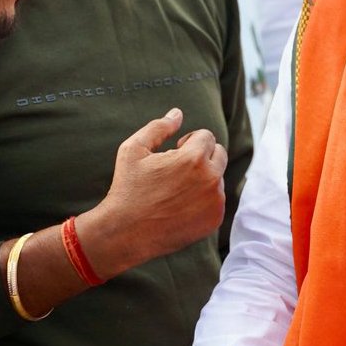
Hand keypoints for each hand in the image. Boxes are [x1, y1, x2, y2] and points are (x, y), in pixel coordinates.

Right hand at [80, 108, 227, 274]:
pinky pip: (216, 200)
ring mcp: (215, 201)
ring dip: (202, 178)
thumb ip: (159, 127)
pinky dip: (203, 200)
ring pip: (217, 178)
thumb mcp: (134, 150)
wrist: (126, 232)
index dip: (188, 142)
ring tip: (175, 190)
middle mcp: (211, 179)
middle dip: (201, 156)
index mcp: (194, 158)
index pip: (206, 136)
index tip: (173, 153)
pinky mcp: (214, 219)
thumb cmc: (128, 188)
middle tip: (177, 169)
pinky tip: (180, 206)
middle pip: (219, 154)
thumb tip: (177, 113)